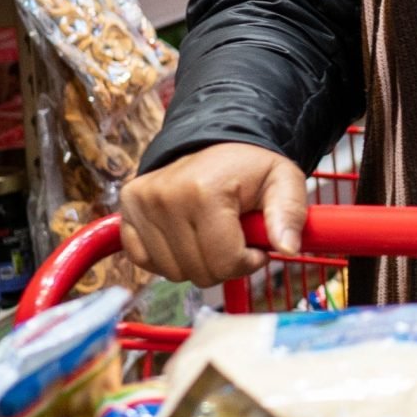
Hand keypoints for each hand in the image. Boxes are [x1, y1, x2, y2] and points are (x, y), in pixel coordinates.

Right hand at [119, 143, 307, 285]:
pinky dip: (168, 258)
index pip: (225, 261)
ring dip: (197, 262)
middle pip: (199, 272)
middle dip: (224, 264)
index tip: (255, 244)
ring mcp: (142, 204)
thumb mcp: (283, 181)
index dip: (247, 261)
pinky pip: (145, 261)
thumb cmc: (250, 167)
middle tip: (233, 237)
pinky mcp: (127, 210)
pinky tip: (185, 237)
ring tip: (211, 234)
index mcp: (204, 191)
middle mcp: (165, 197)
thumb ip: (290, 213)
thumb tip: (288, 248)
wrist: (214, 143)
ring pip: (173, 273)